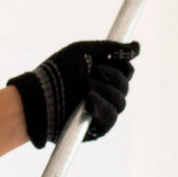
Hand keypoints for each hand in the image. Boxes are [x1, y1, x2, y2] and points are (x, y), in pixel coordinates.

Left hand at [9, 40, 139, 145]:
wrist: (39, 96)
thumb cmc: (57, 72)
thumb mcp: (84, 51)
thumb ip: (111, 49)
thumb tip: (138, 47)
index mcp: (102, 75)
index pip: (127, 71)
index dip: (121, 66)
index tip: (103, 62)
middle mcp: (104, 93)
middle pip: (126, 86)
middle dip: (112, 76)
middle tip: (93, 72)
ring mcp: (100, 111)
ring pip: (121, 102)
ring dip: (106, 90)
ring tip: (85, 86)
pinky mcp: (96, 128)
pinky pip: (111, 118)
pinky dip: (102, 106)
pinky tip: (89, 99)